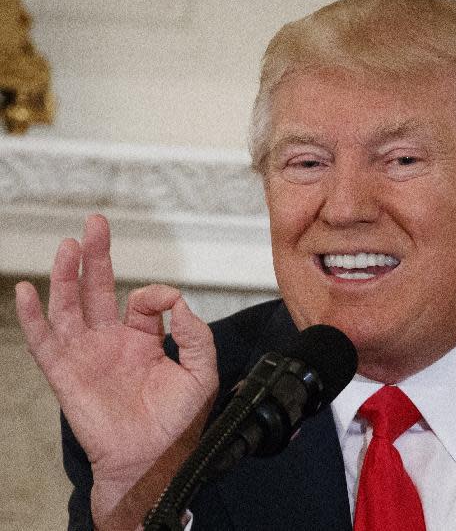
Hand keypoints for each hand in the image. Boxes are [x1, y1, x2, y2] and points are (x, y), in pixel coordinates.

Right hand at [15, 215, 218, 528]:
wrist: (152, 459)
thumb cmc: (177, 423)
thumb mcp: (201, 373)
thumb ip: (196, 335)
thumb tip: (179, 302)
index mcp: (145, 340)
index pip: (145, 302)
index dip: (156, 294)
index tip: (166, 302)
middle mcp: (113, 342)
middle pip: (100, 290)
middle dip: (97, 255)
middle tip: (95, 223)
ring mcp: (87, 355)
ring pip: (71, 306)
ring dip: (66, 276)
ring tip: (67, 245)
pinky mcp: (66, 373)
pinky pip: (44, 341)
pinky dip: (33, 316)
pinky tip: (27, 290)